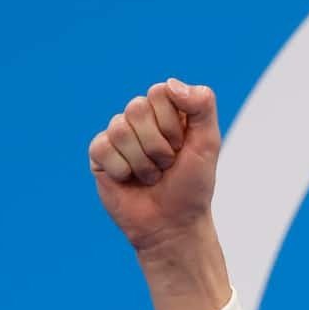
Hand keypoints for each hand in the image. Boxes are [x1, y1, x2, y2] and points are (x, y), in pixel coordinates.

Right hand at [87, 79, 220, 250]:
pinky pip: (103, 148)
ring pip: (120, 130)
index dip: (172, 124)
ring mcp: (118, 136)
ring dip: (142, 162)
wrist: (173, 226)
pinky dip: (123, 171)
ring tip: (151, 176)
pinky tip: (130, 181)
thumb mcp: (208, 144)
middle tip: (166, 166)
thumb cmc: (192, 187)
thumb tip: (171, 84)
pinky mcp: (100, 155)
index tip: (181, 147)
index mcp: (165, 110)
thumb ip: (203, 106)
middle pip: (137, 108)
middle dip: (158, 146)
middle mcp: (140, 119)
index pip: (159, 92)